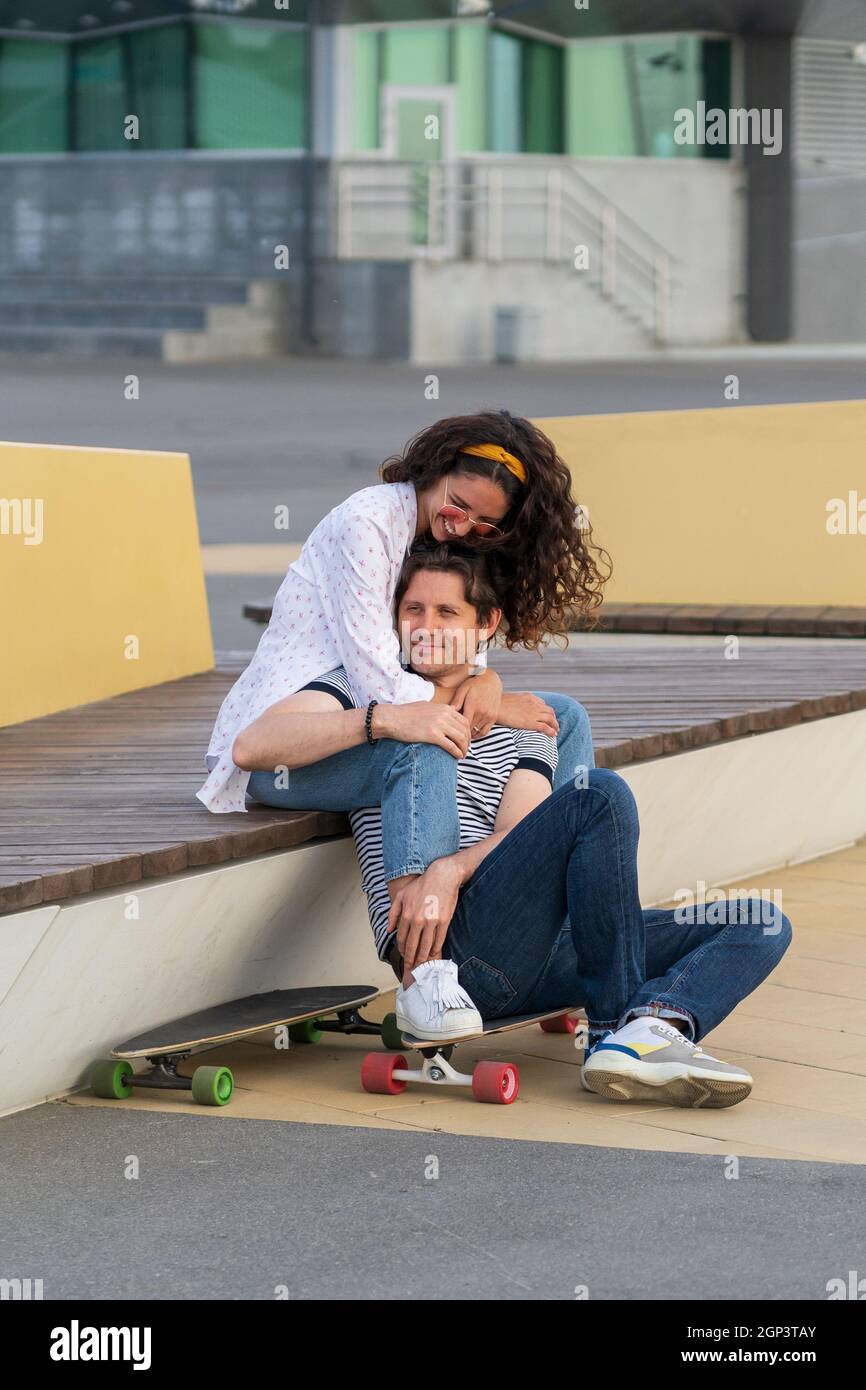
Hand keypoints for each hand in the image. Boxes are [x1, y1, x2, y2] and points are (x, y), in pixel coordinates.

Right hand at [373, 701, 469, 757]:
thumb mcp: (426, 706)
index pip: (464, 721)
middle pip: (465, 730)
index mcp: (444, 707)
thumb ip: (440, 709)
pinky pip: (451, 746)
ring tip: (463, 755)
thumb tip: (451, 710)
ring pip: (461, 738)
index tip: (466, 740)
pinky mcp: (433, 735)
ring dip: (464, 748)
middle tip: (466, 749)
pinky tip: (458, 756)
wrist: (391, 718)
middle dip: (468, 742)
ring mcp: (439, 724)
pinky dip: (457, 752)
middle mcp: (444, 714)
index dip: (468, 732)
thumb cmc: (405, 714)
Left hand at [388, 858, 462, 973]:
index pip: (402, 939)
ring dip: (423, 958)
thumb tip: (389, 930)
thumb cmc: (421, 885)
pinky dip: (435, 949)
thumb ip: (393, 913)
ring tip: (422, 964)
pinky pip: (439, 940)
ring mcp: (431, 921)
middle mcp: (417, 920)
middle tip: (412, 968)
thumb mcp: (401, 896)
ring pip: (425, 946)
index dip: (402, 950)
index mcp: (406, 915)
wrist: (442, 876)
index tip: (404, 956)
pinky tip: (433, 954)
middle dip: (411, 959)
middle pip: (413, 946)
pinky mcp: (444, 921)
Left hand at [450, 668, 501, 738]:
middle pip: (469, 729)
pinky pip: (485, 732)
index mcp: (473, 705)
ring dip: (468, 735)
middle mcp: (482, 712)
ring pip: (476, 732)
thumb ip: (457, 701)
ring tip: (460, 735)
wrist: (491, 681)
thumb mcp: (463, 689)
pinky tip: (470, 734)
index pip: (463, 724)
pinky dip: (478, 735)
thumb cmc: (474, 684)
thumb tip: (449, 712)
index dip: (456, 729)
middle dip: (461, 733)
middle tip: (452, 735)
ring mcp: (489, 715)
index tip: (449, 731)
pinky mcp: (494, 717)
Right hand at [497, 691, 558, 737]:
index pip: (542, 704)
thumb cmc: (497, 704)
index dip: (545, 711)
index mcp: (529, 697)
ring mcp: (534, 713)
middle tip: (554, 725)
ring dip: (555, 725)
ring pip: (550, 719)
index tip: (545, 717)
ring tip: (556, 731)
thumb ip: (516, 702)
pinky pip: (545, 727)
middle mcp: (534, 704)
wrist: (495, 708)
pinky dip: (551, 731)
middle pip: (549, 711)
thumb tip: (513, 707)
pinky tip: (553, 735)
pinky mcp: (531, 722)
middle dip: (553, 718)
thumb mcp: (509, 698)